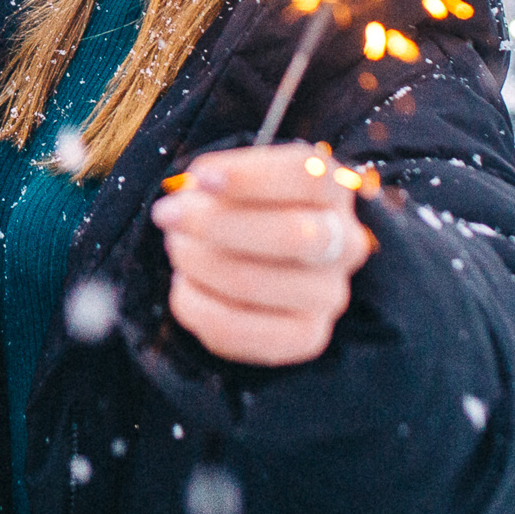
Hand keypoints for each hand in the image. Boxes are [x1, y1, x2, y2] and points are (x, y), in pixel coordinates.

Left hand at [149, 143, 372, 366]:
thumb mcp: (236, 179)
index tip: (201, 176)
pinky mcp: (306, 337)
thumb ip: (218, 180)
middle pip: (292, 234)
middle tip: (168, 215)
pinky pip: (238, 329)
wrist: (262, 258)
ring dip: (197, 262)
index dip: (251, 176)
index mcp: (334, 190)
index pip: (307, 176)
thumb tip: (195, 196)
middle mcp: (346, 243)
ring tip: (177, 247)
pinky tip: (184, 286)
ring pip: (254, 282)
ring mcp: (330, 294)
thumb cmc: (244, 206)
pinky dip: (195, 306)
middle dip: (216, 223)